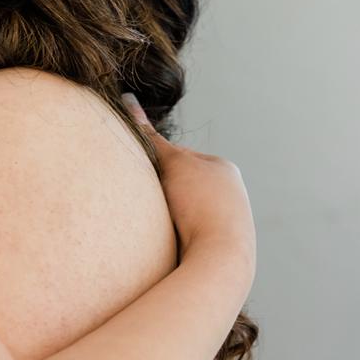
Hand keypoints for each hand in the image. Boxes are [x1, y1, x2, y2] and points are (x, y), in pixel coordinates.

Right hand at [122, 97, 255, 270]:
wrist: (221, 258)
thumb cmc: (201, 205)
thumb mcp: (172, 162)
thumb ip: (149, 137)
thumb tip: (128, 100)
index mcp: (225, 170)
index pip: (181, 157)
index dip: (155, 162)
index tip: (138, 173)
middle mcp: (231, 195)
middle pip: (182, 186)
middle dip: (161, 192)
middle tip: (142, 199)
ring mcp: (227, 224)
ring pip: (183, 213)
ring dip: (165, 216)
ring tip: (152, 223)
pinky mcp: (218, 249)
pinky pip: (186, 236)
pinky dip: (172, 237)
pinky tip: (163, 242)